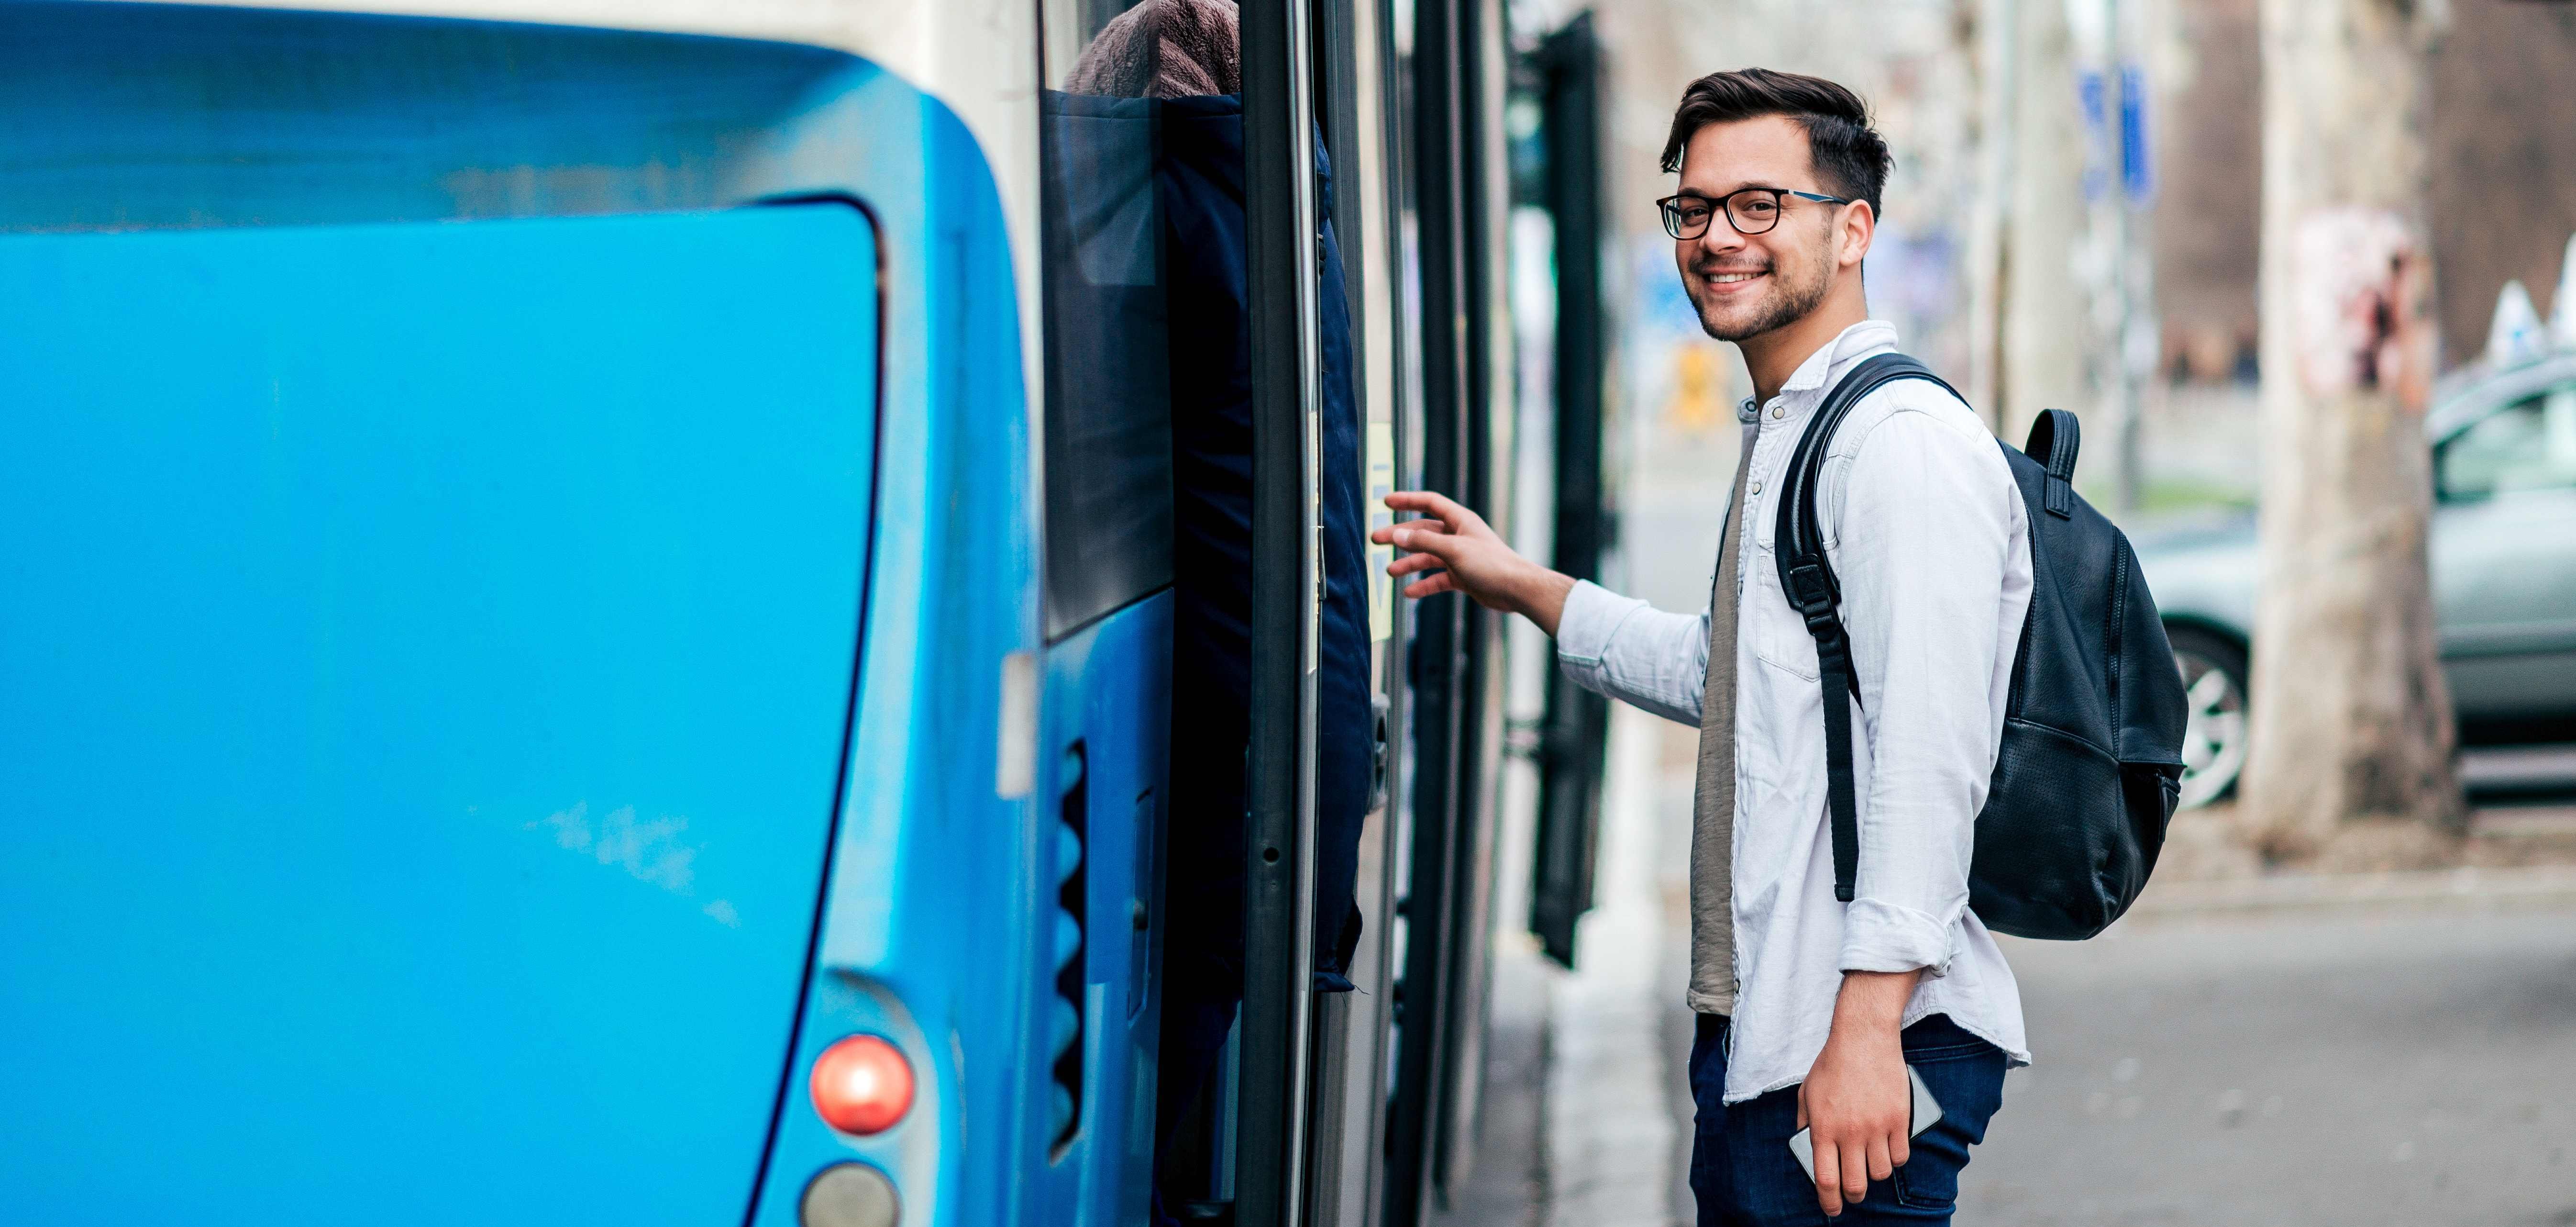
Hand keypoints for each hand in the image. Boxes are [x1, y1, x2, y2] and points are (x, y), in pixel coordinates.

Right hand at [1369, 491, 1574, 634]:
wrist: (1516, 590)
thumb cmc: (1491, 564)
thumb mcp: (1452, 550)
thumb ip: (1424, 542)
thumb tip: (1398, 534)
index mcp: (1460, 521)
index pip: (1429, 503)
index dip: (1407, 500)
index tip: (1386, 501)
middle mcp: (1458, 536)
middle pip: (1423, 532)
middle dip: (1400, 537)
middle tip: (1377, 540)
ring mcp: (1460, 556)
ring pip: (1428, 556)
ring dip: (1409, 563)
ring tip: (1390, 571)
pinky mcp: (1462, 576)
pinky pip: (1437, 578)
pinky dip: (1424, 585)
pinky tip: (1409, 592)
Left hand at [1796, 971, 1921, 1215]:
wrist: (1863, 1038)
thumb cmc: (1832, 1065)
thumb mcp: (1806, 1094)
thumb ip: (1805, 1123)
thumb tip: (1808, 1149)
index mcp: (1823, 1128)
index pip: (1826, 1179)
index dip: (1829, 1201)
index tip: (1832, 1209)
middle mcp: (1851, 1132)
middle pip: (1856, 1184)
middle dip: (1854, 1196)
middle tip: (1853, 1194)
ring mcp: (1877, 1127)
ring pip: (1881, 1173)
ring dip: (1875, 1175)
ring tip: (1870, 1166)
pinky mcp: (1900, 1119)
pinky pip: (1901, 1155)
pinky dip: (1895, 1158)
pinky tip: (1888, 1150)